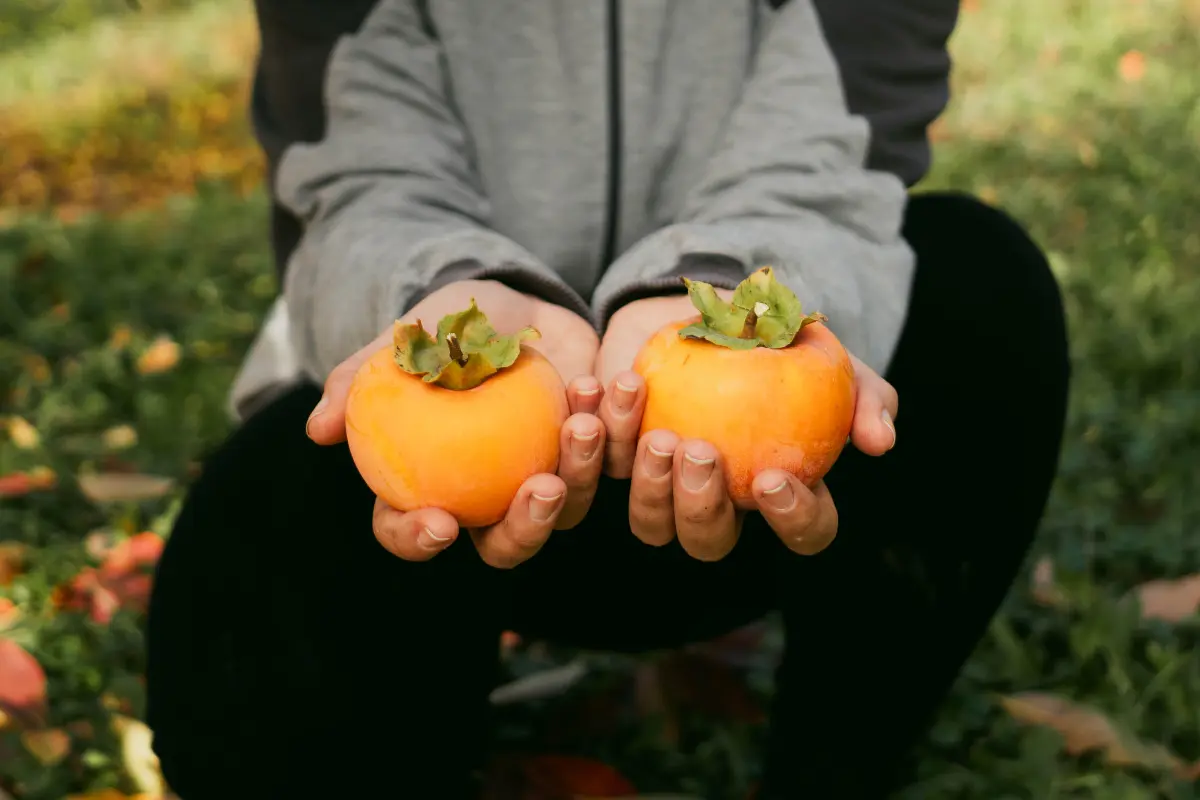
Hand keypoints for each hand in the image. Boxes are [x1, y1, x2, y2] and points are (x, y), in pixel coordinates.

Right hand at [306, 279, 604, 566]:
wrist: (512, 304)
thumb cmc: (446, 328)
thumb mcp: (405, 341)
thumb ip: (360, 379)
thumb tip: (318, 430)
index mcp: (431, 484)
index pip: (413, 531)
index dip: (418, 540)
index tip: (440, 523)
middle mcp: (489, 498)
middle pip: (505, 545)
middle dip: (527, 528)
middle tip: (544, 487)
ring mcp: (545, 479)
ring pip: (569, 508)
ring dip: (581, 469)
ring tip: (584, 417)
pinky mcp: (594, 457)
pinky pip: (612, 460)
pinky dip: (615, 428)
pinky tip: (605, 387)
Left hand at [595, 292, 897, 560]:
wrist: (706, 305)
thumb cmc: (776, 339)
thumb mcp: (828, 357)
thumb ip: (864, 394)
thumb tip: (880, 442)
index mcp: (783, 489)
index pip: (804, 530)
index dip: (794, 518)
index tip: (775, 477)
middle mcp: (721, 502)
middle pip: (711, 542)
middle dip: (701, 508)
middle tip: (700, 451)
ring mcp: (663, 486)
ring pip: (651, 523)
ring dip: (650, 488)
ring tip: (657, 435)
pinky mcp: (617, 457)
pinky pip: (601, 464)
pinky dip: (604, 431)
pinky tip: (611, 390)